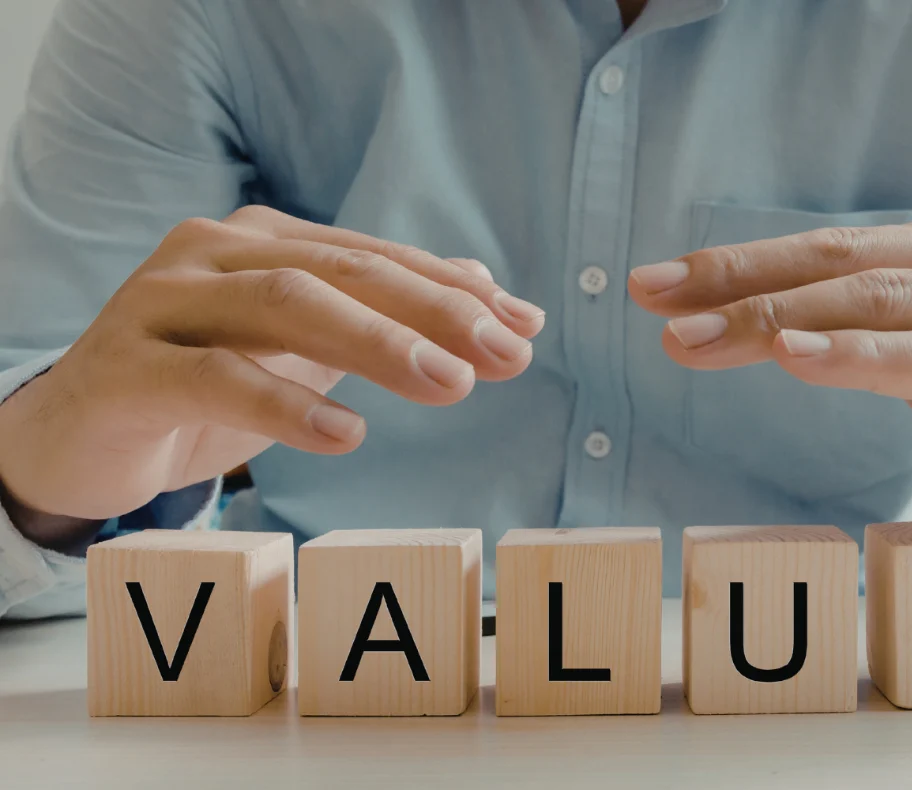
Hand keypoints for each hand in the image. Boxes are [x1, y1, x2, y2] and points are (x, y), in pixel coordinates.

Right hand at [0, 206, 544, 531]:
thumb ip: (381, 315)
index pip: (374, 257)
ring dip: (378, 344)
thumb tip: (484, 288)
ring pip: (285, 304)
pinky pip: (214, 377)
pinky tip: (346, 433)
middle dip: (434, 312)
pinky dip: (285, 402)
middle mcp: (213, 254)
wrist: (76, 435)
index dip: (454, 291)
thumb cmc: (199, 387)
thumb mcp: (300, 350)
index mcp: (261, 242)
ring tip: (451, 384)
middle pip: (341, 270)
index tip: (525, 326)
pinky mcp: (126, 367)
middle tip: (506, 355)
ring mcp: (162, 302)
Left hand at [630, 208, 911, 543]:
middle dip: (737, 287)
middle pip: (840, 264)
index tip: (655, 284)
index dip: (737, 265)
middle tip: (654, 301)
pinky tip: (796, 353)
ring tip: (694, 336)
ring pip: (881, 301)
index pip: (827, 249)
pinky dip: (864, 355)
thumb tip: (767, 328)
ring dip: (776, 319)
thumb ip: (870, 336)